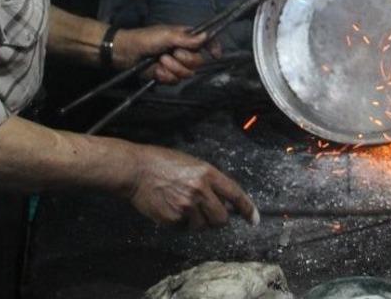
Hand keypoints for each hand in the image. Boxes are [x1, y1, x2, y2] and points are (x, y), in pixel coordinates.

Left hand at [112, 25, 221, 82]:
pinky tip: (156, 70)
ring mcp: (176, 65)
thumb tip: (206, 37)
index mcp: (186, 38)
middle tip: (172, 53)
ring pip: (187, 74)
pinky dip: (165, 76)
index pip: (206, 42)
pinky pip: (174, 81)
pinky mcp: (167, 76)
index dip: (214, 48)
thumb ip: (187, 39)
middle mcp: (184, 51)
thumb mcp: (167, 35)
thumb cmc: (146, 38)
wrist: (127, 52)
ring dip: (172, 68)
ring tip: (160, 60)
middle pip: (198, 62)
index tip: (216, 55)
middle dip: (184, 59)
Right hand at [127, 144, 258, 228]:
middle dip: (218, 219)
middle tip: (208, 213)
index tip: (254, 219)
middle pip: (222, 218)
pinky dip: (181, 224)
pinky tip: (171, 209)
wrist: (136, 170)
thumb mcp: (192, 164)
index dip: (247, 209)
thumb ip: (210, 181)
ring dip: (197, 222)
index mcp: (207, 174)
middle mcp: (200, 191)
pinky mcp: (173, 218)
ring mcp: (186, 206)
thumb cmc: (163, 162)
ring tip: (183, 207)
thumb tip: (225, 199)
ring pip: (203, 226)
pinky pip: (184, 229)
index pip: (235, 194)